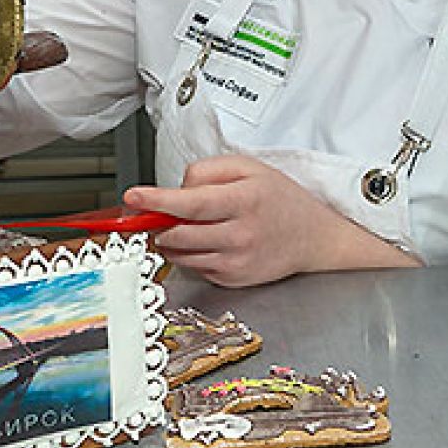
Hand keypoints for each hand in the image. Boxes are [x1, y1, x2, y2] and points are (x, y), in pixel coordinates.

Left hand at [123, 156, 418, 286]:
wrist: (314, 237)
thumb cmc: (280, 198)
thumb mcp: (248, 167)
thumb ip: (208, 170)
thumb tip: (175, 189)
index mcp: (244, 200)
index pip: (190, 202)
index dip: (157, 200)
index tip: (133, 196)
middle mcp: (240, 234)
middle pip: (178, 233)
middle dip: (158, 222)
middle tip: (156, 211)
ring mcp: (237, 261)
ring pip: (181, 254)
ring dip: (171, 239)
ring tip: (185, 224)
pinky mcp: (234, 280)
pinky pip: (195, 268)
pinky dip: (189, 253)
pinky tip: (206, 240)